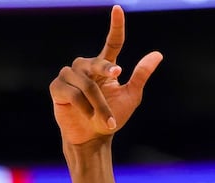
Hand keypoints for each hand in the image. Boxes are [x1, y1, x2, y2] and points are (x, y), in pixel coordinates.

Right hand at [49, 5, 163, 146]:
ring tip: (105, 120)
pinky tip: (87, 116)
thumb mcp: (131, 96)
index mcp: (104, 66)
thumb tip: (158, 54)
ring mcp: (69, 75)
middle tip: (118, 76)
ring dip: (98, 104)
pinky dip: (83, 107)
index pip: (112, 42)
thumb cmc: (111, 118)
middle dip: (106, 72)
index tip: (118, 9)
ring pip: (86, 83)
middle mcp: (85, 67)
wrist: (93, 138)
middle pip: (97, 63)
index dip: (116, 26)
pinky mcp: (57, 88)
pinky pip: (72, 92)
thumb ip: (141, 75)